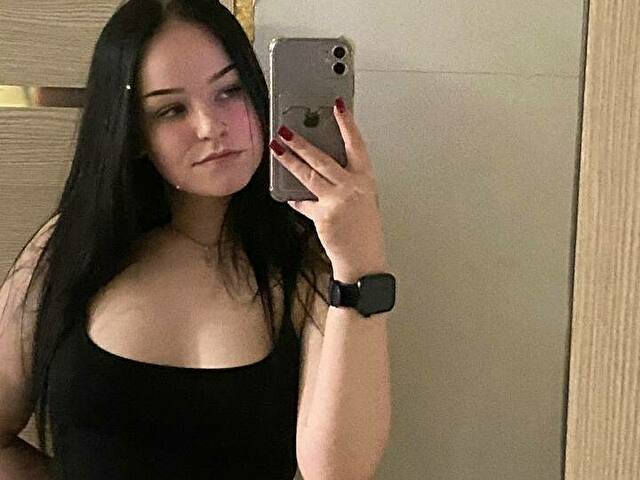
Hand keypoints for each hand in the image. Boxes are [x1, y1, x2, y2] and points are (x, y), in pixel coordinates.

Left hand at [269, 97, 386, 280]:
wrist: (364, 259)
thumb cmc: (365, 231)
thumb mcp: (363, 200)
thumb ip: (346, 182)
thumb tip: (325, 168)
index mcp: (365, 180)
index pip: (357, 145)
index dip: (347, 124)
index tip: (338, 106)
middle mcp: (352, 187)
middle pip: (322, 158)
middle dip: (301, 142)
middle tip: (286, 129)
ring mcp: (337, 201)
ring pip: (308, 175)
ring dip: (289, 160)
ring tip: (276, 148)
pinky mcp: (323, 216)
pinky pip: (303, 203)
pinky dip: (296, 199)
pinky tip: (288, 195)